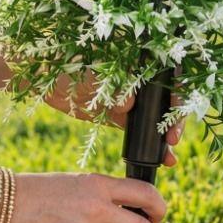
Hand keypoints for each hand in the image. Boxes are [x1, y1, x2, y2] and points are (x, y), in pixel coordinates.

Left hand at [42, 71, 184, 166]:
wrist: (45, 77)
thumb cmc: (69, 65)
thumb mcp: (90, 74)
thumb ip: (110, 87)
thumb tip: (129, 103)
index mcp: (138, 63)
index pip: (169, 78)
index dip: (177, 97)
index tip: (174, 116)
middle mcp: (139, 81)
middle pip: (167, 102)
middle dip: (174, 121)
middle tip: (172, 141)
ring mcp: (131, 100)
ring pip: (157, 119)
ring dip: (165, 138)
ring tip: (169, 159)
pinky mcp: (120, 116)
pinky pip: (141, 132)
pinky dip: (151, 145)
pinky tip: (160, 160)